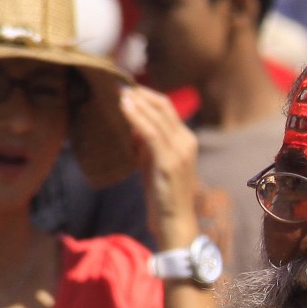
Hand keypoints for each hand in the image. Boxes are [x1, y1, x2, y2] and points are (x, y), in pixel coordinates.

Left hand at [120, 85, 199, 249]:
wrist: (174, 221)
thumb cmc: (163, 196)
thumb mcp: (154, 165)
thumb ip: (147, 146)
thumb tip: (133, 128)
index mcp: (186, 140)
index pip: (167, 109)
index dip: (147, 96)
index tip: (127, 90)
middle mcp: (187, 142)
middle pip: (165, 107)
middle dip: (142, 94)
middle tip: (119, 86)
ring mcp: (180, 151)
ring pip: (158, 117)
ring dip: (138, 103)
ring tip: (119, 93)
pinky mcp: (169, 162)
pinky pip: (152, 133)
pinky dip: (138, 118)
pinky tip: (125, 109)